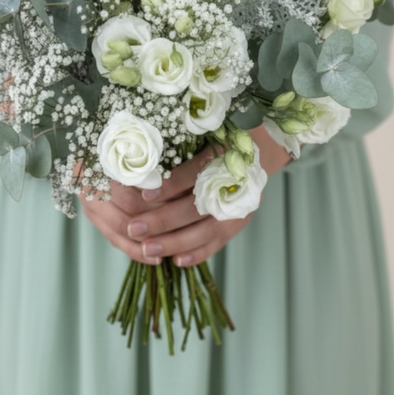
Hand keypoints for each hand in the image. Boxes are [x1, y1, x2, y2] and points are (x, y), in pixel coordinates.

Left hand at [80, 125, 290, 265]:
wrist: (259, 147)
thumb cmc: (219, 138)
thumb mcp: (201, 134)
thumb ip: (177, 150)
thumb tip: (141, 170)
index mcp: (226, 154)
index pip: (196, 173)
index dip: (171, 185)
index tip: (144, 195)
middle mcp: (235, 182)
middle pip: (197, 207)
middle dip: (163, 221)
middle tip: (134, 229)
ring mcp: (239, 206)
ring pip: (205, 231)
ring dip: (175, 243)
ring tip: (146, 249)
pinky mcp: (238, 221)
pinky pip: (217, 242)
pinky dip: (197, 253)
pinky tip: (176, 260)